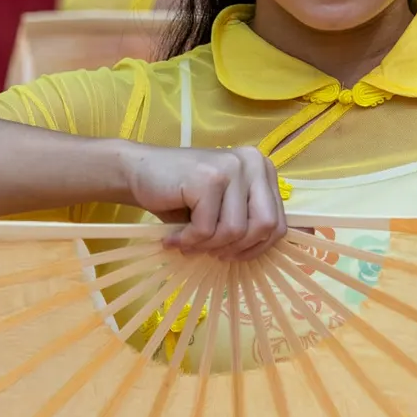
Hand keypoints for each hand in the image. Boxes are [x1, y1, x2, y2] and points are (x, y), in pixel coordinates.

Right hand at [121, 144, 286, 260]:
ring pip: (235, 231)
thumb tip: (265, 252)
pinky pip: (207, 230)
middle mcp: (253, 163)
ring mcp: (231, 168)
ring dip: (207, 246)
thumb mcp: (224, 207)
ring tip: (186, 241)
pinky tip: (173, 238)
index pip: (279, 223)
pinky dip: (188, 242)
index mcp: (263, 169)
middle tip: (209, 251)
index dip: (256, 248)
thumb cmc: (182, 195)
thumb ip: (247, 221)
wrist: (138, 172)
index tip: (231, 254)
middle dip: (236, 248)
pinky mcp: (208, 179)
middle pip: (265, 226)